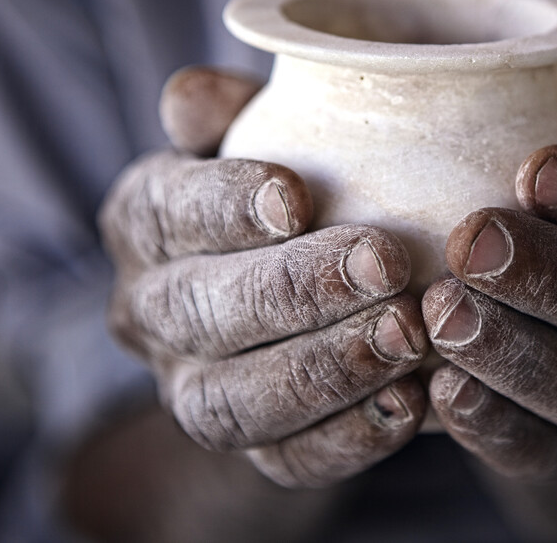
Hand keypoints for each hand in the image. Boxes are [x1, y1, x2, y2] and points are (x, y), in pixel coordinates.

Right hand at [97, 68, 427, 489]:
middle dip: (294, 289)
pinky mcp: (250, 446)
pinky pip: (285, 461)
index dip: (223, 206)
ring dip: (324, 369)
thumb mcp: (259, 133)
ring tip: (408, 335)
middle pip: (203, 311)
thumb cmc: (290, 187)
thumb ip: (230, 112)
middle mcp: (152, 311)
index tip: (296, 195)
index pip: (165, 211)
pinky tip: (411, 405)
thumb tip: (195, 95)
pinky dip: (348, 439)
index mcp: (145, 221)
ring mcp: (192, 389)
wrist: (284, 293)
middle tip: (385, 262)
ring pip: (233, 400)